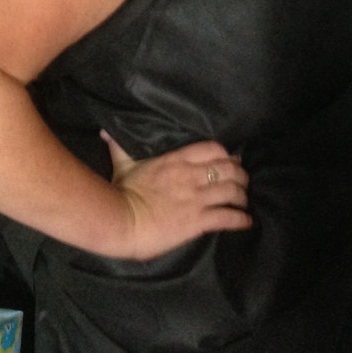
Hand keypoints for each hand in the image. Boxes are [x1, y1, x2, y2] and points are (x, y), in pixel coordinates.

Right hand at [101, 132, 250, 259]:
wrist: (119, 220)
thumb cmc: (121, 191)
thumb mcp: (122, 163)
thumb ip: (119, 145)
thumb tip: (105, 130)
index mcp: (176, 159)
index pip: (213, 148)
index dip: (226, 154)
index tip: (231, 160)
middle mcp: (191, 176)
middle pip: (229, 169)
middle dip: (240, 175)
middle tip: (242, 181)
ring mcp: (196, 199)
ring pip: (232, 191)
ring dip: (242, 196)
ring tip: (244, 201)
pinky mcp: (197, 221)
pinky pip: (227, 217)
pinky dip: (240, 219)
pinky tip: (246, 221)